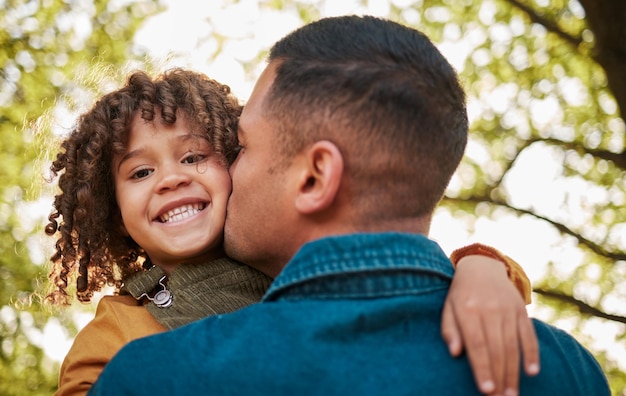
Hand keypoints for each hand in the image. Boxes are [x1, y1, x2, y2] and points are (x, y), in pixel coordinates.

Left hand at [441, 255, 539, 394]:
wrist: (482, 266)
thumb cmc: (460, 294)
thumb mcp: (448, 307)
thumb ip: (449, 330)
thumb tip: (454, 353)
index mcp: (468, 310)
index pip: (476, 344)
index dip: (482, 368)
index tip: (486, 390)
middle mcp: (489, 310)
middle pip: (496, 349)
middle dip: (499, 377)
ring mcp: (508, 310)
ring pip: (513, 346)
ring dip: (513, 372)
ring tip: (511, 394)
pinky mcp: (521, 310)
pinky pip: (529, 334)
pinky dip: (532, 353)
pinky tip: (531, 372)